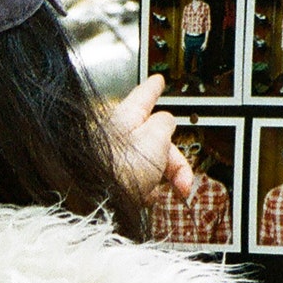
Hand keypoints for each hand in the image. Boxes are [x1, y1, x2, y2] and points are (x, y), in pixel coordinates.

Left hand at [110, 75, 192, 200]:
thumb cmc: (122, 167)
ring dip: (161, 179)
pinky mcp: (113, 181)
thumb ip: (166, 123)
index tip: (158, 81)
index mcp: (128, 116)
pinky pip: (138, 182)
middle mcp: (120, 135)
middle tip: (184, 182)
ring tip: (155, 190)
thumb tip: (166, 120)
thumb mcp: (156, 137)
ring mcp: (116, 159)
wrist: (99, 201)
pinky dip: (146, 190)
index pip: (144, 95)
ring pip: (150, 164)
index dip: (154, 89)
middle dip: (175, 162)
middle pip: (156, 139)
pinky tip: (144, 198)